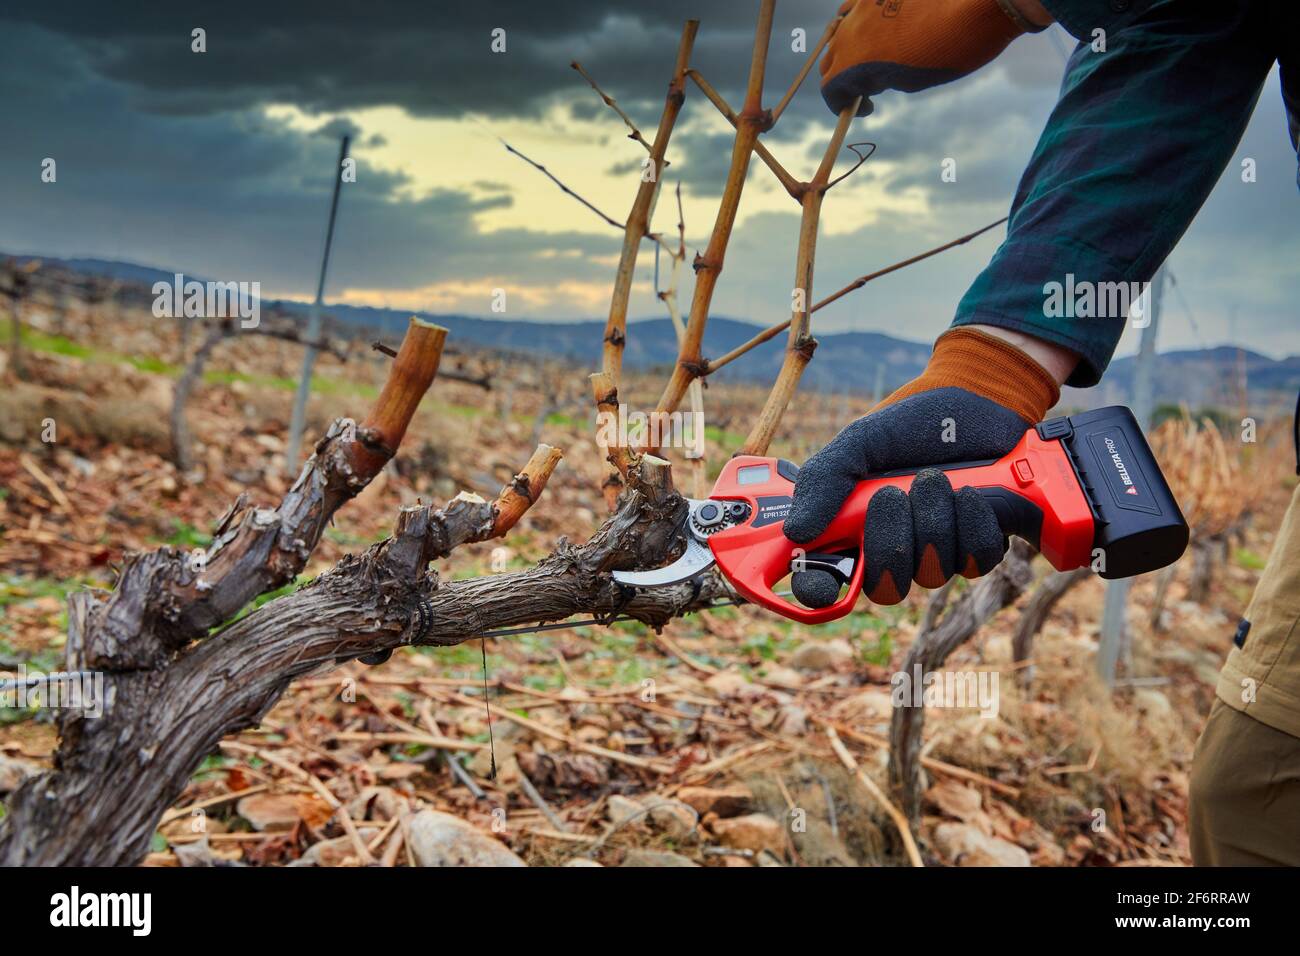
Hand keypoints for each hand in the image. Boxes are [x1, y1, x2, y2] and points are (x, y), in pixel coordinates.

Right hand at [784, 328, 1059, 606]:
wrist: (972, 401)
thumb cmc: (907, 424)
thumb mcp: (857, 442)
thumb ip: (824, 482)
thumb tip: (795, 532)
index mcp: (850, 531)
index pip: (824, 581)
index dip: (818, 591)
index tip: (821, 582)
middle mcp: (890, 550)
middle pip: (886, 588)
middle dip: (891, 541)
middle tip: (893, 493)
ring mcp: (935, 553)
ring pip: (932, 573)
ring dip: (934, 521)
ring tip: (935, 479)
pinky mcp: (977, 546)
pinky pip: (976, 559)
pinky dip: (972, 522)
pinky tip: (968, 492)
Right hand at [820, 0, 1038, 115]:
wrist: (977, 6)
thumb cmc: (949, 52)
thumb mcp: (912, 79)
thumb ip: (883, 78)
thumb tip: (874, 73)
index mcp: (852, 64)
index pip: (830, 89)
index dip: (842, 104)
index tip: (866, 107)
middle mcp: (848, 33)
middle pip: (830, 60)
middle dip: (843, 76)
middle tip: (868, 86)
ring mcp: (862, 6)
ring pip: (839, 30)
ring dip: (848, 46)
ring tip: (869, 52)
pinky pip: (855, 6)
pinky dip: (858, 19)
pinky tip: (875, 23)